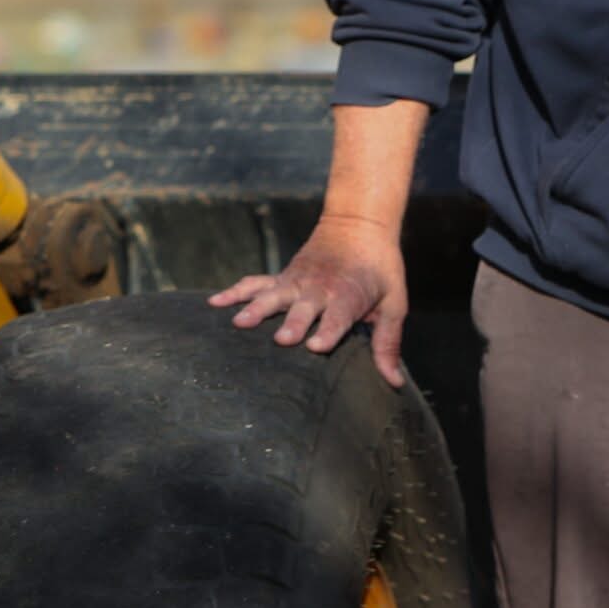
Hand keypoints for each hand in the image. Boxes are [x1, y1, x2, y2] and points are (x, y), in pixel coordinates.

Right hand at [208, 214, 408, 386]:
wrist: (360, 224)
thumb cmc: (380, 270)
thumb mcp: (394, 303)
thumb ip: (388, 342)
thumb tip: (393, 383)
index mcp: (349, 296)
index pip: (339, 317)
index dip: (329, 331)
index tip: (316, 346)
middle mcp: (320, 289)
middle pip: (305, 308)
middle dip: (293, 323)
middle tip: (282, 339)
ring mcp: (297, 282)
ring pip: (274, 295)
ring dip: (257, 308)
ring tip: (239, 323)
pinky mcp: (282, 277)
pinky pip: (255, 283)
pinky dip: (235, 291)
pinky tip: (215, 302)